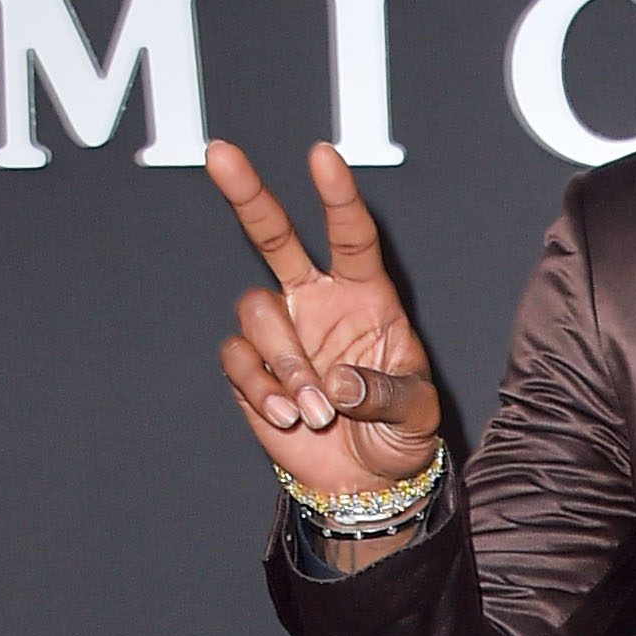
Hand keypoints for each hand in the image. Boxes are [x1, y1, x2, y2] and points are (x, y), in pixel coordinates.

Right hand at [207, 140, 441, 494]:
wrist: (364, 482)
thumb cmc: (401, 434)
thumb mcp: (416, 413)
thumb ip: (384, 392)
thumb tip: (337, 381)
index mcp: (366, 296)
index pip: (351, 235)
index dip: (336, 196)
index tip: (322, 157)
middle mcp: (317, 302)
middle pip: (274, 236)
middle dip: (247, 194)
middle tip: (220, 154)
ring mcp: (281, 332)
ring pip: (257, 312)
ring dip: (285, 362)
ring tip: (315, 412)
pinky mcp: (250, 368)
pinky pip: (238, 359)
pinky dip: (260, 387)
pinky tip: (287, 416)